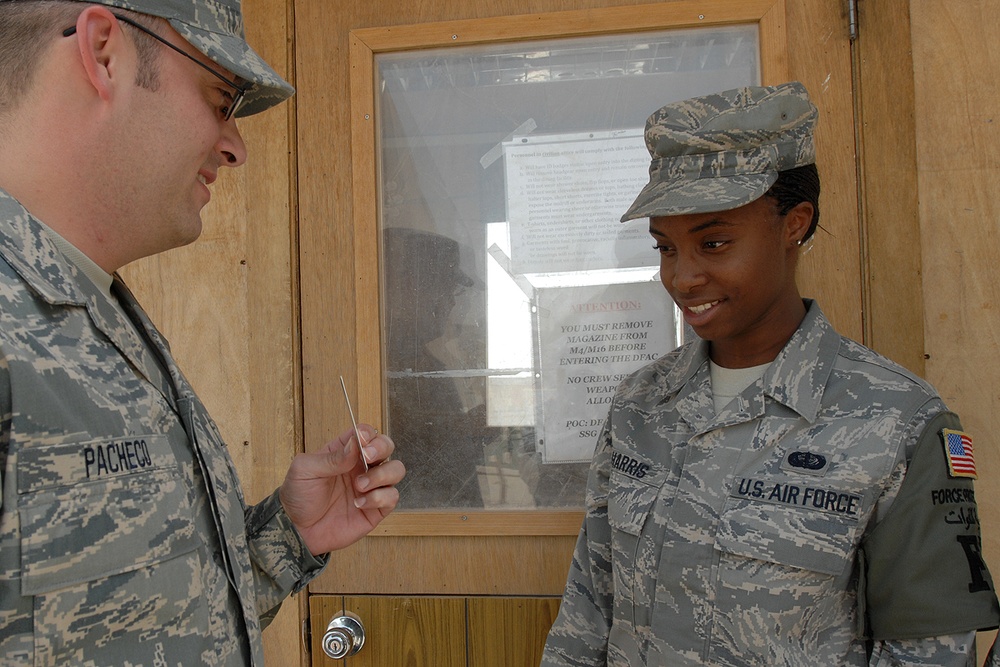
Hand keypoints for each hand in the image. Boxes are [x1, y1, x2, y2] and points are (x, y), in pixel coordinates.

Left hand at [278, 424, 404, 555]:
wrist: (297, 530)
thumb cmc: (298, 496)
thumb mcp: (305, 469)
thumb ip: (332, 457)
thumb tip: (355, 444)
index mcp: (344, 452)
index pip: (366, 433)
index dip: (367, 434)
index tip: (361, 441)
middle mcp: (361, 466)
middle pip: (386, 446)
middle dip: (382, 448)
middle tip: (367, 457)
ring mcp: (370, 487)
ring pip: (396, 470)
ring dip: (382, 475)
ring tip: (359, 486)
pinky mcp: (375, 509)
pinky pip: (392, 497)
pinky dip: (379, 498)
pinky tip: (358, 504)